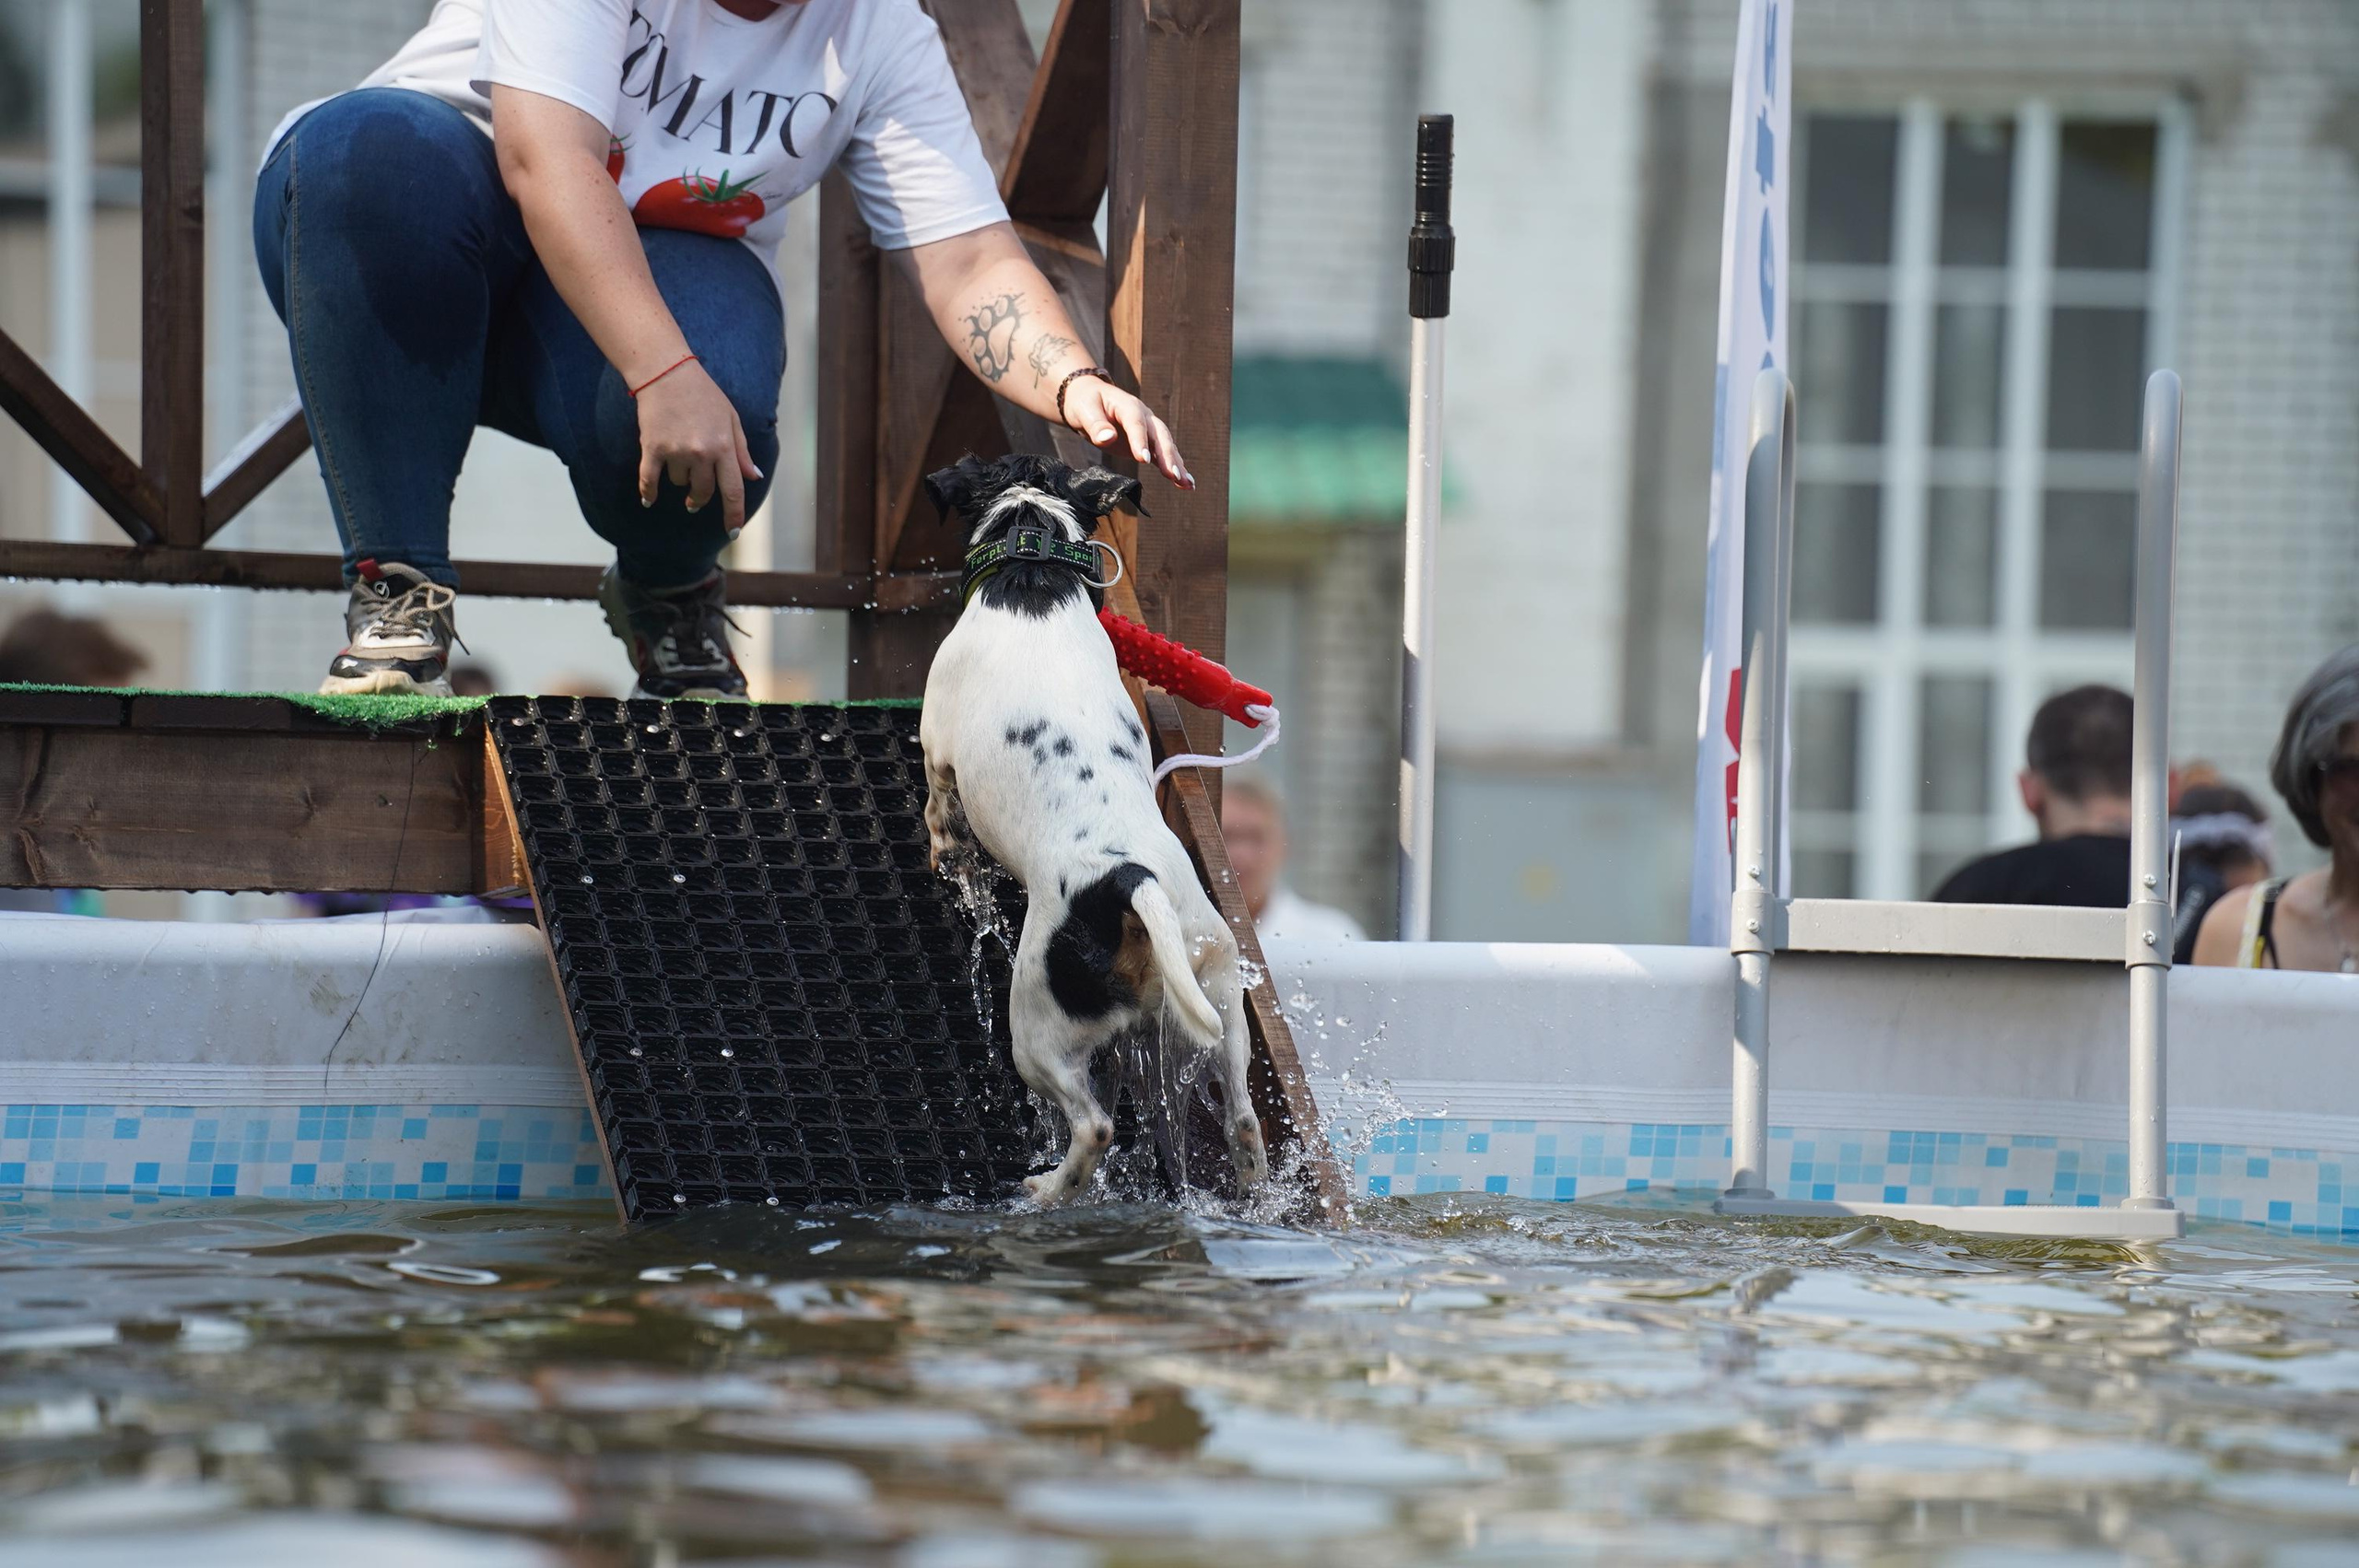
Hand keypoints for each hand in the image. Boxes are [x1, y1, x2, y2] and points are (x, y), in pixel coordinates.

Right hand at [633, 360, 762, 533]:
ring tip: (678, 457)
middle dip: (701, 499)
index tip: (732, 531)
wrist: (667, 373)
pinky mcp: (652, 447)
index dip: (734, 514)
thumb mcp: (731, 419)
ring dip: (680, 478)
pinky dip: (649, 492)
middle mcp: (702, 452)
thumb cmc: (703, 395)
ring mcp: (676, 451)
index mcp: (724, 446)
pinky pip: (649, 480)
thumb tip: (753, 477)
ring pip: (680, 483)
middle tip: (696, 501)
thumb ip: (741, 451)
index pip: (733, 490)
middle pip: (704, 492)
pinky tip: (649, 500)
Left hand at [1063, 377, 1193, 489]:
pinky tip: (1186, 484)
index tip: (1144, 459)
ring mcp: (1149, 429)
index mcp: (1128, 406)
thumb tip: (1107, 438)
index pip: (1136, 423)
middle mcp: (1144, 416)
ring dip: (1177, 464)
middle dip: (1167, 455)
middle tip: (1173, 475)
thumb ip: (1096, 425)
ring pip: (1166, 446)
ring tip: (1187, 484)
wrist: (1089, 397)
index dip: (1141, 440)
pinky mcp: (1148, 443)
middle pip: (1159, 435)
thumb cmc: (1086, 403)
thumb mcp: (1085, 410)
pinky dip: (1175, 468)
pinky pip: (1163, 455)